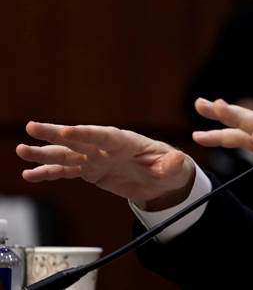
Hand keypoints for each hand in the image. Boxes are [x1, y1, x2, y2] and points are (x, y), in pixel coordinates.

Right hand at [17, 121, 195, 209]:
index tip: (67, 131)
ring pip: (67, 155)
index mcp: (126, 142)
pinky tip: (30, 174)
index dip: (86, 133)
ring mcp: (96, 158)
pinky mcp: (90, 171)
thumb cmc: (170, 168)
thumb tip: (176, 160)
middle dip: (56, 134)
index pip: (104, 135)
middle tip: (32, 128)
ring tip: (21, 150)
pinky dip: (49, 173)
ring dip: (44, 153)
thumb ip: (172, 164)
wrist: (162, 180)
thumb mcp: (175, 167)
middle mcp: (106, 147)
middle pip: (79, 139)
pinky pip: (67, 172)